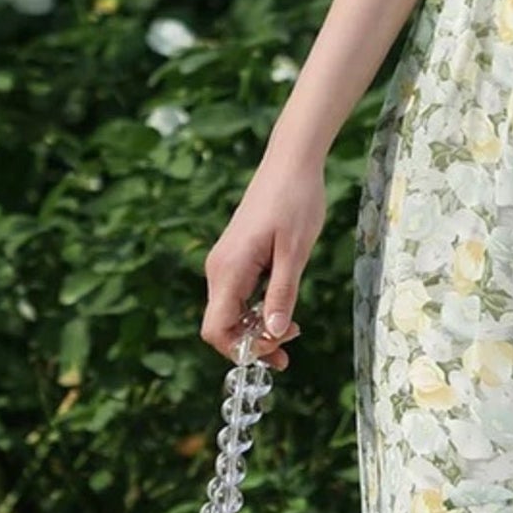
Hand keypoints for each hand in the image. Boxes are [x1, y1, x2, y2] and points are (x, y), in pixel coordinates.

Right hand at [200, 150, 327, 370]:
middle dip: (252, 344)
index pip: (216, 329)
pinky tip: (283, 310)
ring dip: (257, 330)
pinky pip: (238, 298)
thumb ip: (282, 294)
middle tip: (290, 348)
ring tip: (294, 330)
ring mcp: (224, 264)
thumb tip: (275, 334)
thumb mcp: (295, 253)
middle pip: (221, 326)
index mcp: (229, 269)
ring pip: (230, 314)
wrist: (290, 164)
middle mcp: (219, 269)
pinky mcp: (235, 260)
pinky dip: (257, 312)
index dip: (242, 348)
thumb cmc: (296, 202)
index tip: (277, 348)